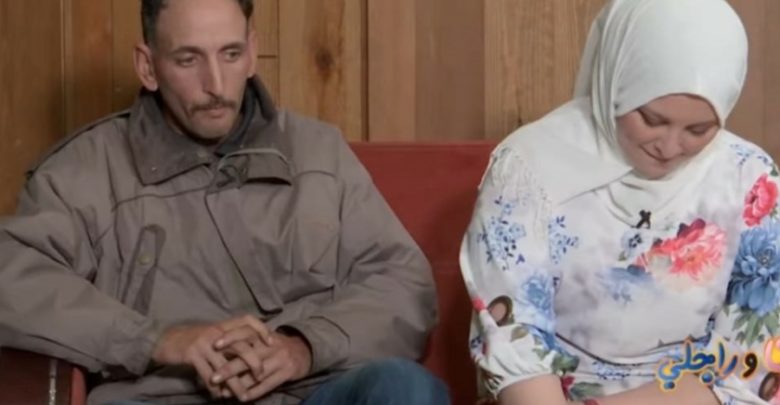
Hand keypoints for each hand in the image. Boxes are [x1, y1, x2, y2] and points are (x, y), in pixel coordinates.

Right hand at [151, 316, 272, 398]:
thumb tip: (251, 353)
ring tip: (243, 396)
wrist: (165, 340)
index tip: (272, 343)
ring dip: (235, 384)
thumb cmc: (192, 339)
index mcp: (222, 325)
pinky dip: (216, 388)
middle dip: (254, 363)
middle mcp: (216, 331)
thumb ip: (229, 341)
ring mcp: (204, 343)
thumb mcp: (212, 335)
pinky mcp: (192, 355)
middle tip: (261, 376)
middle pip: (241, 346)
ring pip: (225, 366)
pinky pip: (208, 375)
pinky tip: (220, 396)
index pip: (247, 320)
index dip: (261, 329)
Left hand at [212, 328, 312, 401]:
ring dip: (239, 384)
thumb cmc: (276, 345)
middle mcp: (272, 345)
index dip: (231, 337)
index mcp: (264, 334)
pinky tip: (242, 398)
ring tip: (224, 392)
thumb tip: (218, 352)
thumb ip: (246, 341)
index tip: (214, 345)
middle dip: (229, 367)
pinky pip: (268, 385)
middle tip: (213, 378)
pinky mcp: (287, 372)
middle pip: (248, 356)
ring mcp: (280, 359)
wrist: (304, 351)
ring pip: (257, 374)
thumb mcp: (263, 338)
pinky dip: (254, 392)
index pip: (246, 331)